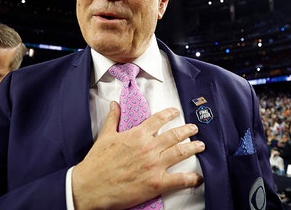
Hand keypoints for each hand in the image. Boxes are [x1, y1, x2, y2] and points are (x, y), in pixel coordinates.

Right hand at [72, 102, 204, 209]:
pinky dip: (191, 178)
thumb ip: (112, 119)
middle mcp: (148, 148)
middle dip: (187, 130)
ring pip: (181, 153)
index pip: (158, 120)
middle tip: (194, 129)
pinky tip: (197, 177)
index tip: (176, 112)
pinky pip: (180, 179)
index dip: (170, 114)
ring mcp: (154, 166)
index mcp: (137, 135)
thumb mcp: (104, 137)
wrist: (90, 186)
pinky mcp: (156, 183)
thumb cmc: (96, 163)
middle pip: (175, 135)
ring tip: (201, 146)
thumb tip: (114, 105)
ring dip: (193, 148)